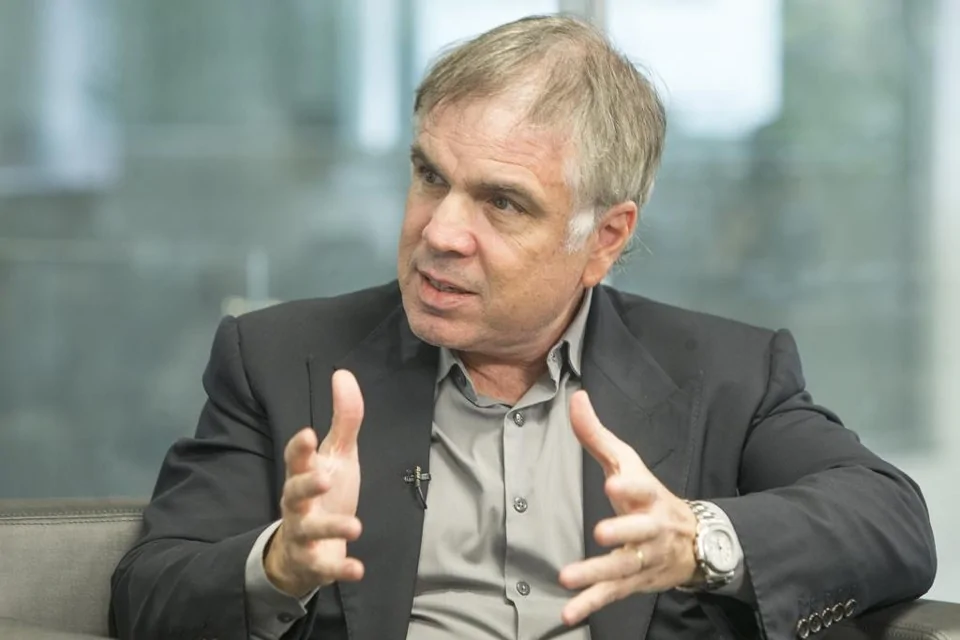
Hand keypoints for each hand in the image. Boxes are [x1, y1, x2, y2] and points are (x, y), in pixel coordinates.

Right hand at [264, 369, 364, 596]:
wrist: (305, 550)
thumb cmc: (324, 494)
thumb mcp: (339, 456)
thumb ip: (344, 419)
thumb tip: (343, 374)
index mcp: (304, 475)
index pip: (296, 459)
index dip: (300, 448)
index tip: (307, 433)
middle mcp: (298, 504)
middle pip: (294, 493)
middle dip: (307, 485)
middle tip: (325, 478)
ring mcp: (304, 534)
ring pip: (310, 530)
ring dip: (332, 527)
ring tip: (356, 525)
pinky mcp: (315, 562)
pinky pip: (325, 567)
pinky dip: (340, 568)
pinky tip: (359, 568)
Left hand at [559, 390, 698, 625]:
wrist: (693, 541)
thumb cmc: (648, 495)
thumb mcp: (626, 463)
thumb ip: (597, 435)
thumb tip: (576, 397)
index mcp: (649, 495)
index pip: (642, 488)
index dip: (630, 486)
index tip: (615, 483)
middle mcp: (651, 528)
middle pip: (639, 531)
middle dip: (622, 531)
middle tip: (600, 532)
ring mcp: (644, 558)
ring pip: (622, 567)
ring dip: (596, 574)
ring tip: (567, 578)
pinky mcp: (635, 581)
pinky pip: (612, 594)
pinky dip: (590, 604)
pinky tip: (568, 611)